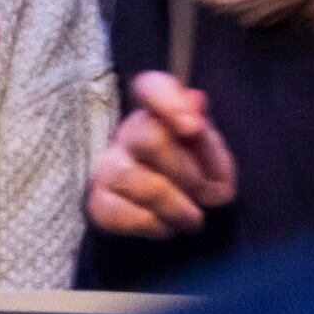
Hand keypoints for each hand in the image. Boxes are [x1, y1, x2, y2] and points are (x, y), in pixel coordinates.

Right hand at [86, 74, 237, 241]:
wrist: (171, 225)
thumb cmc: (195, 185)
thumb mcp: (214, 163)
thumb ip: (208, 138)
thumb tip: (196, 100)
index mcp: (159, 116)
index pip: (150, 87)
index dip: (168, 100)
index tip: (193, 127)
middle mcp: (128, 136)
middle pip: (150, 138)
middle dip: (186, 172)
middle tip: (202, 193)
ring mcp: (108, 168)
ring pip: (142, 183)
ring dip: (176, 208)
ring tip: (191, 219)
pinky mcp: (98, 202)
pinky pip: (125, 215)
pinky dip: (154, 226)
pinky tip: (164, 226)